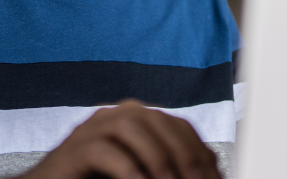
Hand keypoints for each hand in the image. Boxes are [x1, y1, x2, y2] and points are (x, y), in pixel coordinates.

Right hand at [18, 99, 220, 178]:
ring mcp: (93, 127)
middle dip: (186, 158)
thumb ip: (170, 166)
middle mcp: (118, 114)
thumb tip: (213, 167)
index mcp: (139, 119)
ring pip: (135, 128)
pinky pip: (106, 151)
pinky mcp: (74, 148)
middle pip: (162, 124)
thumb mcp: (142, 172)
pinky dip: (129, 172)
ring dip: (159, 160)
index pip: (180, 128)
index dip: (201, 154)